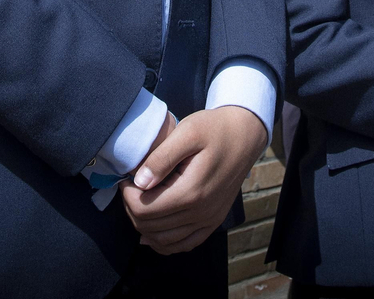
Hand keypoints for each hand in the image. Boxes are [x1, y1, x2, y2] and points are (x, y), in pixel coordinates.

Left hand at [121, 106, 266, 254]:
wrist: (245, 135)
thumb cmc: (215, 129)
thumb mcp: (187, 132)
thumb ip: (161, 157)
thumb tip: (139, 182)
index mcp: (192, 191)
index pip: (144, 209)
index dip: (127, 195)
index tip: (127, 178)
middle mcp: (201, 212)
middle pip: (150, 227)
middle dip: (132, 208)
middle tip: (131, 187)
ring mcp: (209, 220)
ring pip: (163, 241)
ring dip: (144, 225)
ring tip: (141, 201)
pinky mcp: (213, 221)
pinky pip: (184, 245)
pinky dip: (164, 242)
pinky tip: (154, 230)